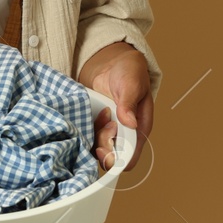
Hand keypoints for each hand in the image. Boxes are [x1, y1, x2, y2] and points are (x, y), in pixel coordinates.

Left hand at [80, 42, 153, 171]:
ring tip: (99, 113)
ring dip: (93, 135)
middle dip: (102, 143)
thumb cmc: (128, 72)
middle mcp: (124, 135)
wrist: (112, 63)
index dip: (115, 158)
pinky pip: (88, 137)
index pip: (129, 157)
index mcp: (139, 129)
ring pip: (97, 148)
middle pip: (110, 156)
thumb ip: (129, 103)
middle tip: (102, 121)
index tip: (104, 147)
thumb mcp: (131, 84)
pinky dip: (84, 130)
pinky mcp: (96, 125)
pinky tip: (87, 115)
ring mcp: (109, 131)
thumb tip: (130, 122)